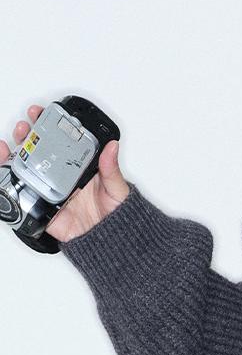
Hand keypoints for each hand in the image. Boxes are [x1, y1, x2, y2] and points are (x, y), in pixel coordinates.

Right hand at [1, 103, 129, 241]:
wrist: (108, 242)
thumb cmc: (115, 215)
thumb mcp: (116, 188)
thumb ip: (111, 169)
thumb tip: (113, 147)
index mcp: (78, 168)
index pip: (60, 142)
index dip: (48, 126)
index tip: (42, 113)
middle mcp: (61, 177)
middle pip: (38, 152)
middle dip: (27, 136)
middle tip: (23, 126)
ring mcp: (49, 191)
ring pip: (25, 170)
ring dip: (13, 155)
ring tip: (6, 144)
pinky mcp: (41, 209)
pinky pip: (21, 196)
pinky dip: (8, 185)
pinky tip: (2, 170)